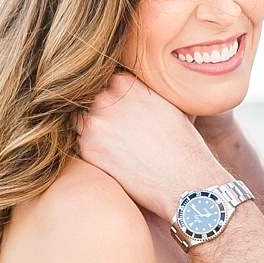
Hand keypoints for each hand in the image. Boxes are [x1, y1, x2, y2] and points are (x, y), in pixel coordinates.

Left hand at [77, 73, 230, 219]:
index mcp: (125, 81)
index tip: (117, 111)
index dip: (109, 98)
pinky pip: (78, 145)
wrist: (185, 180)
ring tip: (114, 146)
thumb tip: (139, 87)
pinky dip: (90, 151)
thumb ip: (142, 91)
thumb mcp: (168, 103)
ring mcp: (94, 123)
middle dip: (98, 113)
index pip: (102, 81)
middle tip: (115, 131)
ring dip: (90, 132)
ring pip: (79, 122)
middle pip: (87, 100)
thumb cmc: (183, 144)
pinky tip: (111, 160)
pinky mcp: (88, 150)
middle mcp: (105, 98)